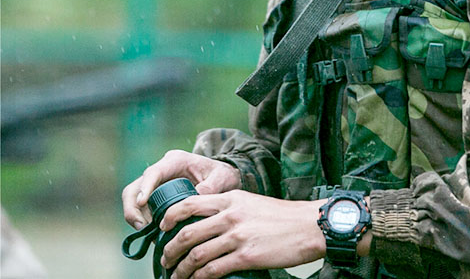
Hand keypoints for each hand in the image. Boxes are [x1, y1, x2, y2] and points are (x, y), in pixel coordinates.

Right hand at [121, 150, 240, 229]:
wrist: (222, 178)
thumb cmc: (221, 174)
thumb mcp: (221, 177)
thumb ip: (211, 187)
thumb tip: (195, 201)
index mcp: (175, 161)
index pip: (153, 172)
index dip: (145, 187)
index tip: (142, 202)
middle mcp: (161, 171)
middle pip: (135, 187)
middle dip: (133, 208)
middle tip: (141, 227)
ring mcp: (156, 185)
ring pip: (134, 200)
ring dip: (136, 217)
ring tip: (148, 234)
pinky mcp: (155, 198)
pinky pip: (141, 211)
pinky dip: (143, 223)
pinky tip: (154, 236)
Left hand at [160, 191, 326, 278]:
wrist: (307, 226)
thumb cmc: (281, 216)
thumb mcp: (251, 202)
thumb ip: (229, 208)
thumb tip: (208, 222)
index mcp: (230, 198)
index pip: (190, 203)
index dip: (170, 216)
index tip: (162, 227)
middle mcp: (230, 215)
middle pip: (188, 232)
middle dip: (170, 248)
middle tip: (165, 259)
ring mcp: (237, 236)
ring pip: (197, 254)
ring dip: (182, 269)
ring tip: (176, 276)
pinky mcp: (246, 257)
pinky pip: (213, 270)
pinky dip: (199, 278)